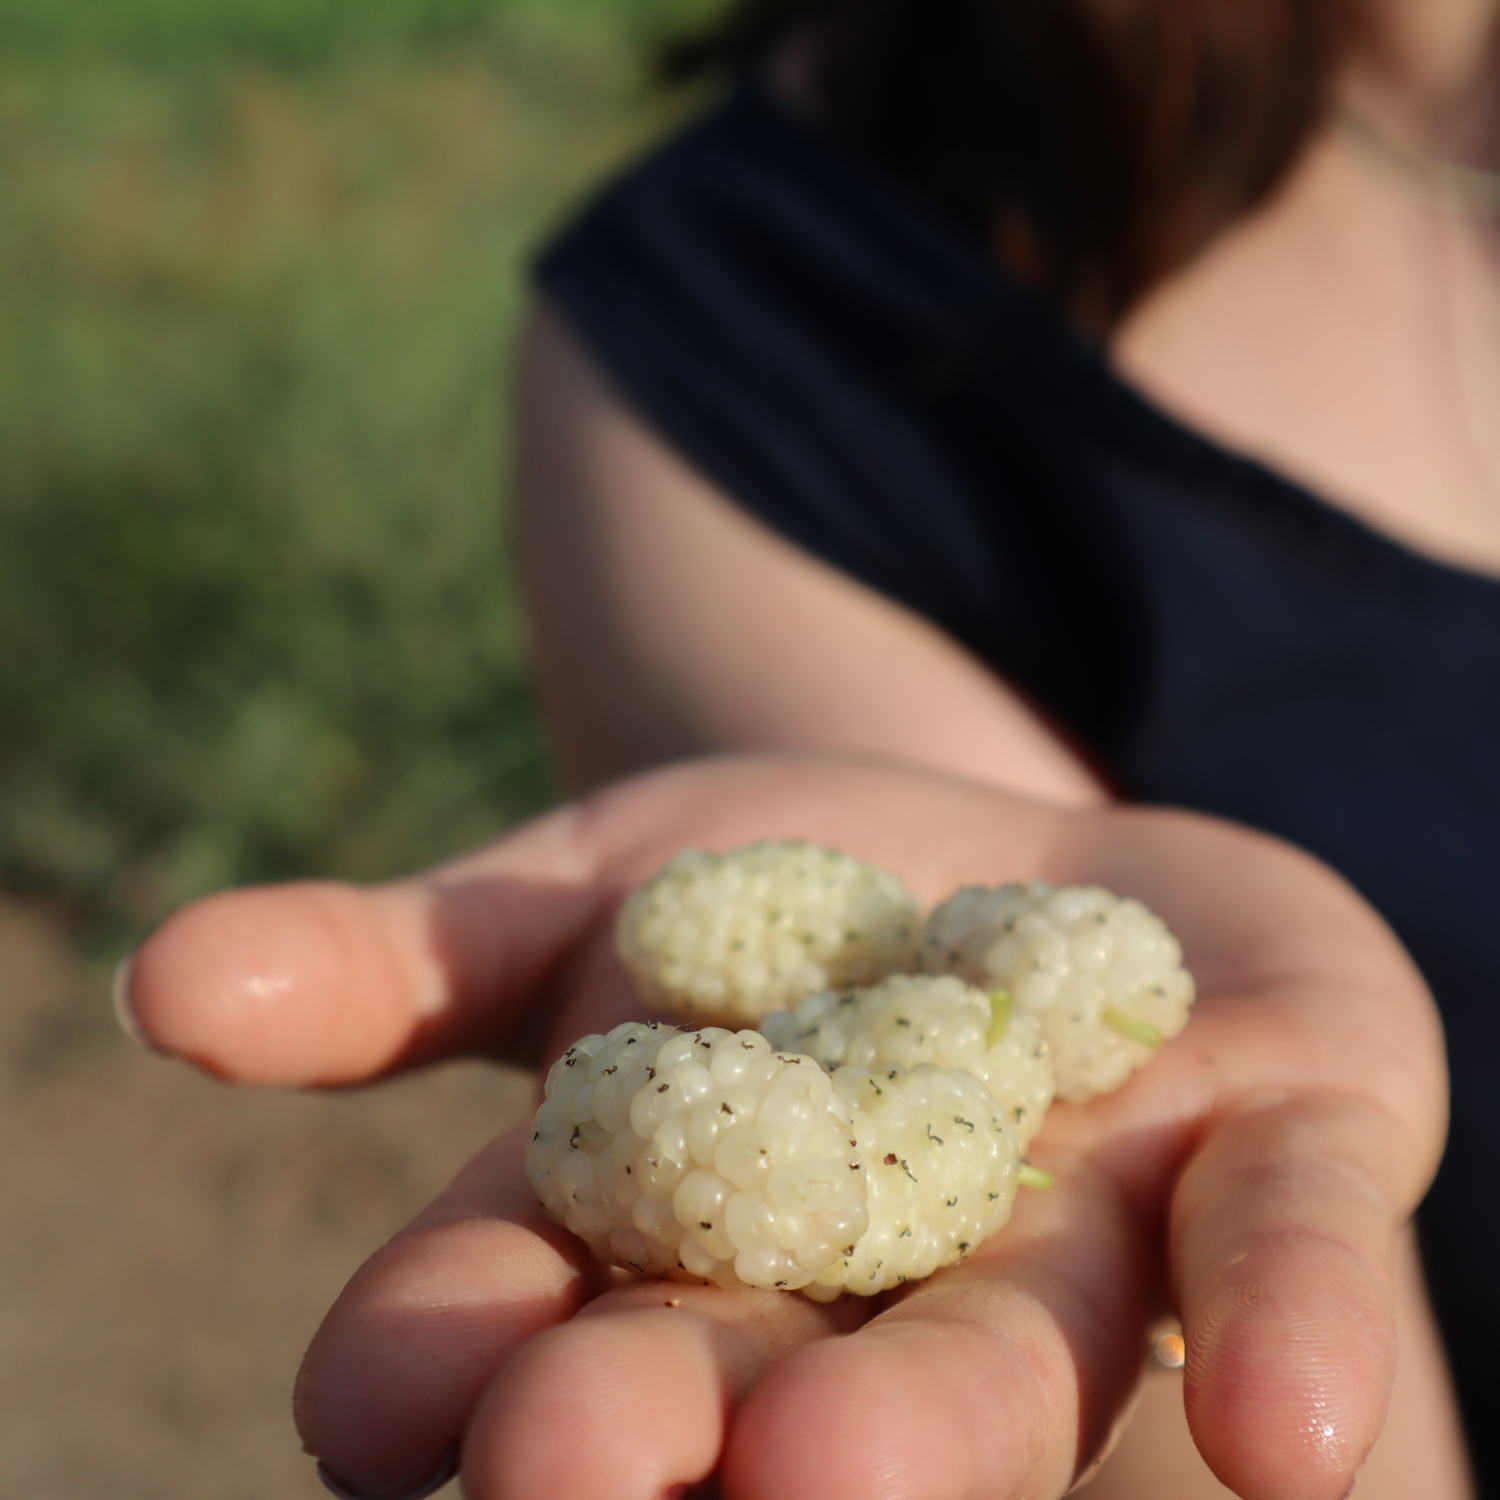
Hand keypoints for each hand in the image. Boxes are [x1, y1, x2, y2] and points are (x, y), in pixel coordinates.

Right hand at [125, 754, 1445, 1499]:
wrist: (1029, 856)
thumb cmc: (777, 899)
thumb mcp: (587, 887)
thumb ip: (405, 957)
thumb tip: (165, 980)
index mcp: (688, 1236)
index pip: (535, 1317)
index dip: (452, 1354)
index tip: (375, 1398)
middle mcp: (878, 1290)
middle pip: (764, 1378)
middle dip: (671, 1426)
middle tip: (583, 1472)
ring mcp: (1085, 1231)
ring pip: (1012, 1353)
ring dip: (933, 1426)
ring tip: (843, 1480)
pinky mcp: (1270, 1154)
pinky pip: (1290, 1249)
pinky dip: (1294, 1330)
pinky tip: (1299, 1441)